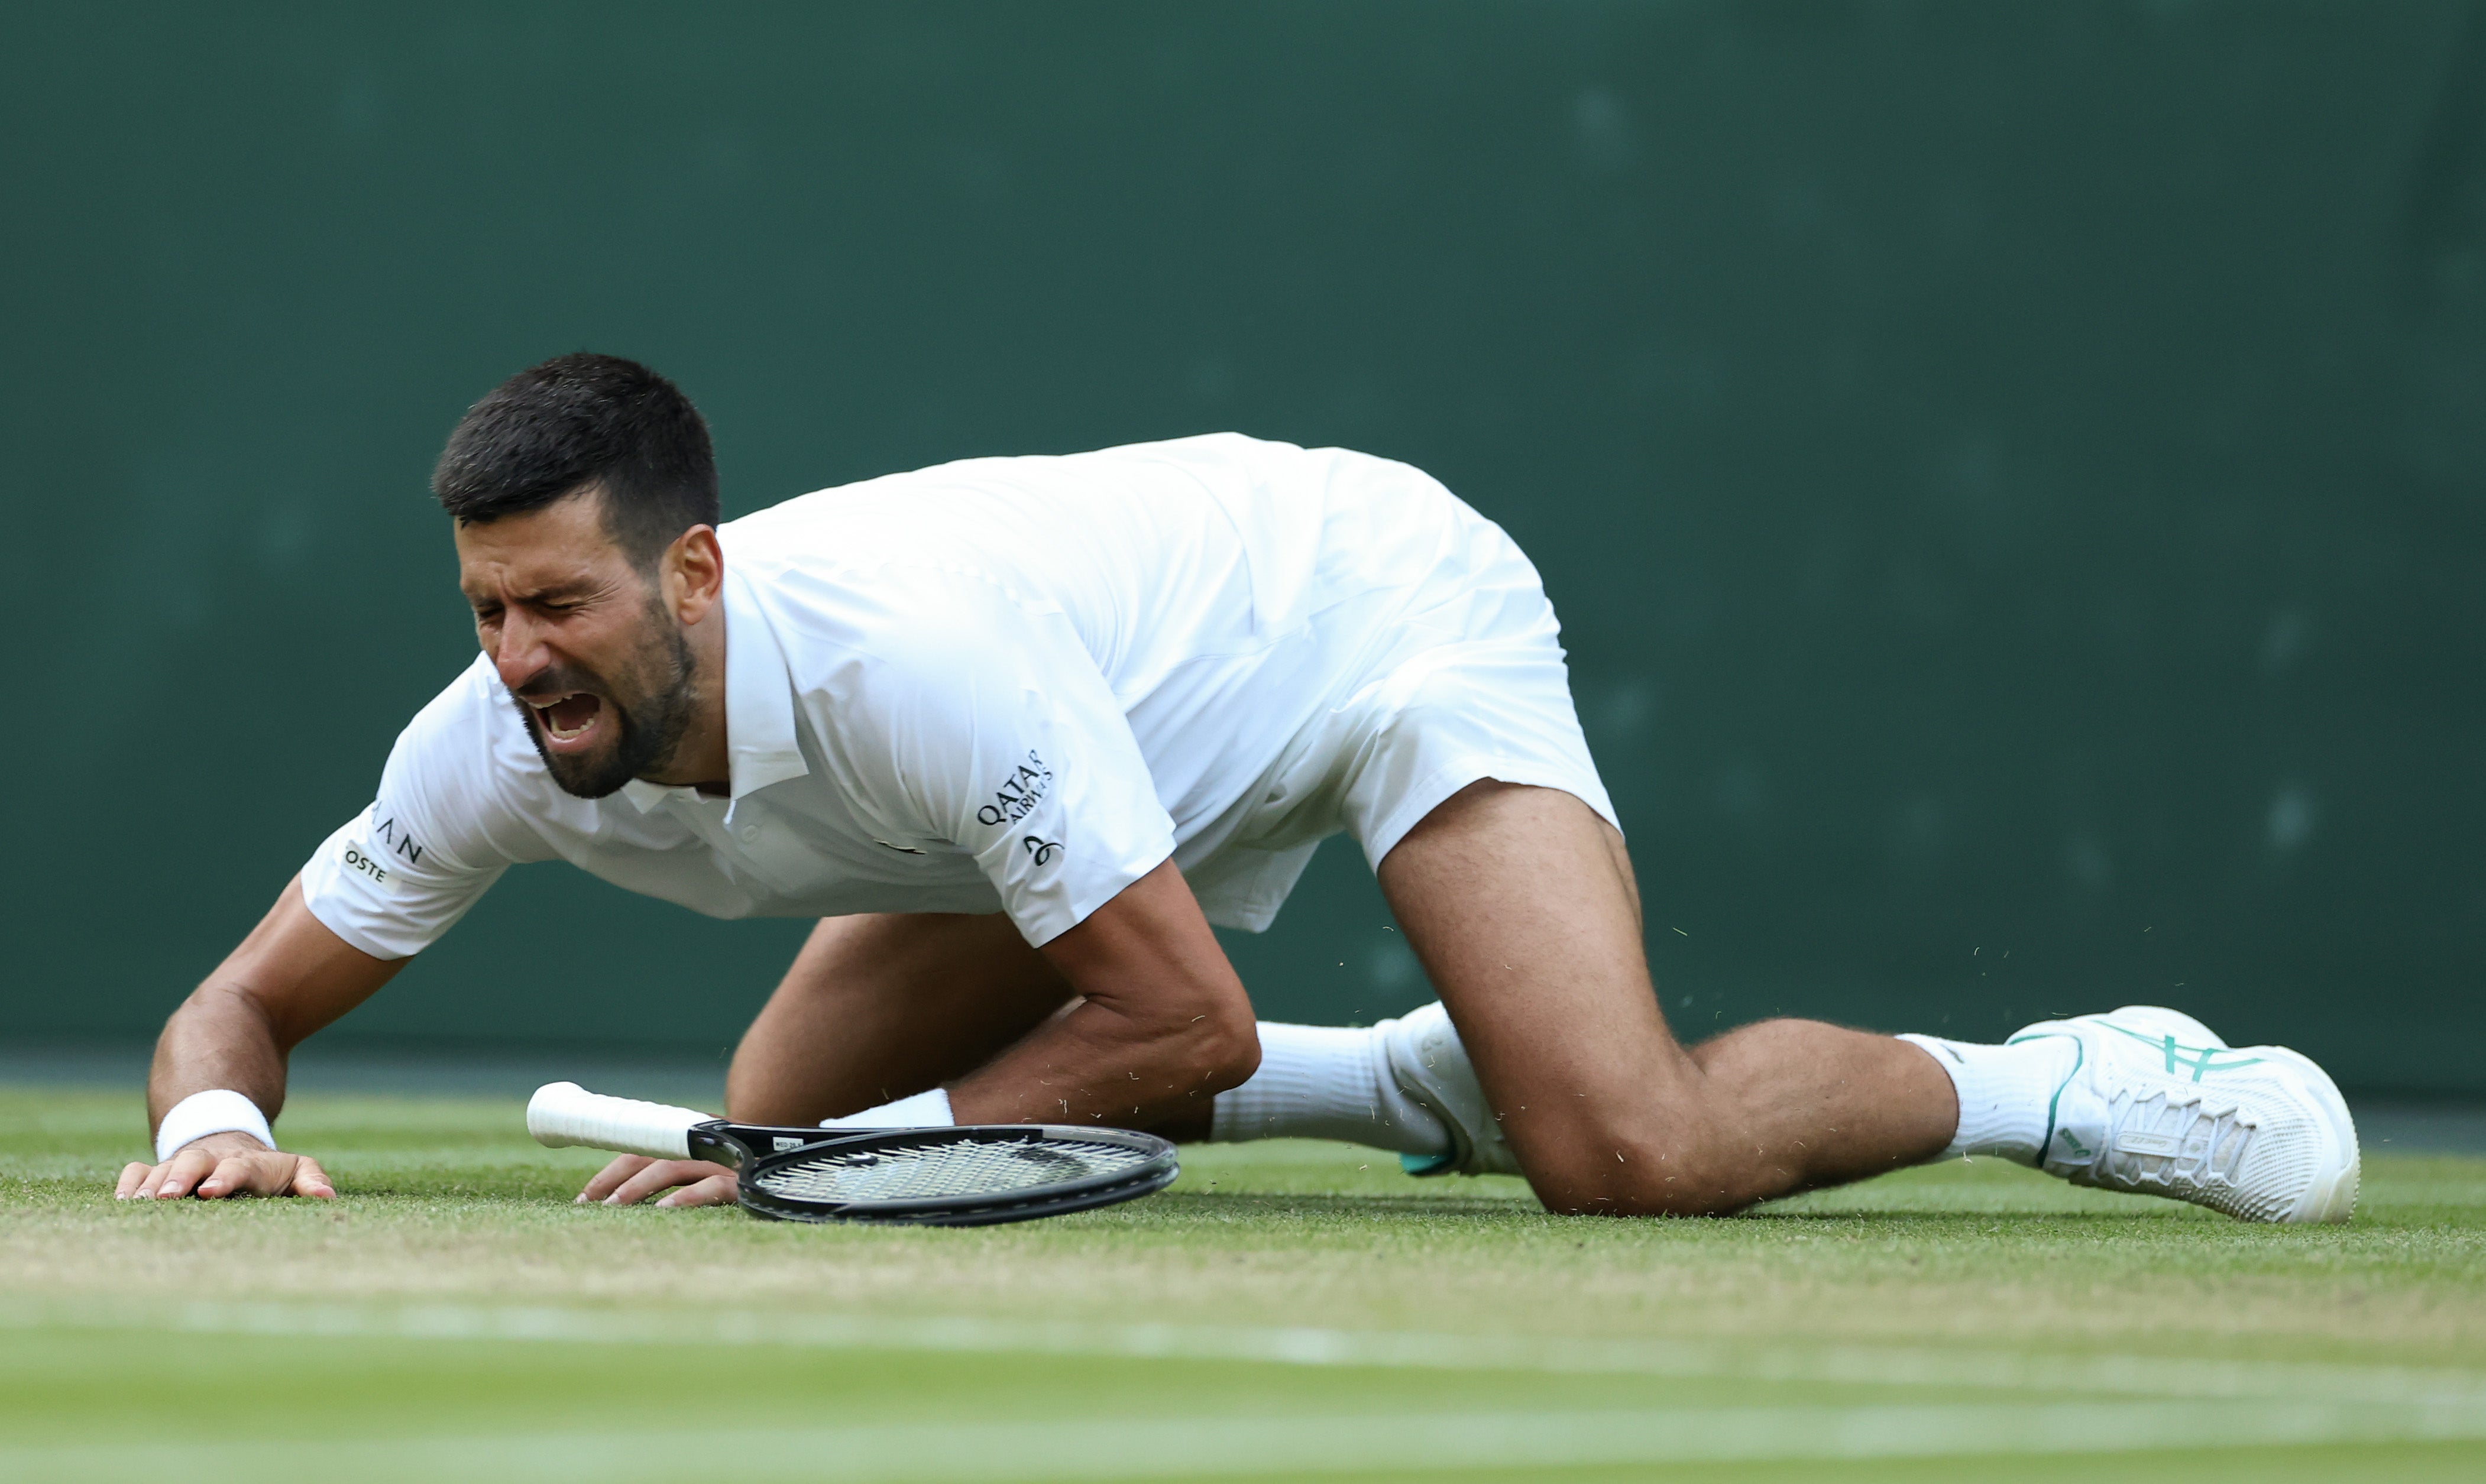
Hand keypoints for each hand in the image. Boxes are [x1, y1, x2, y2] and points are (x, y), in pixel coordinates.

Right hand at [115, 1131, 335, 1200]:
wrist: (230, 1144)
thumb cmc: (268, 1170)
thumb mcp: (295, 1170)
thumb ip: (311, 1180)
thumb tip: (327, 1197)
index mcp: (247, 1163)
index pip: (239, 1167)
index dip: (225, 1177)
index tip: (211, 1191)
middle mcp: (211, 1161)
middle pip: (194, 1162)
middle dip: (179, 1177)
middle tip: (165, 1197)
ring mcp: (182, 1165)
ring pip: (162, 1169)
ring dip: (149, 1186)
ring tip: (135, 1205)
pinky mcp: (158, 1171)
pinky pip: (138, 1171)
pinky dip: (128, 1182)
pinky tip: (120, 1201)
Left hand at [577, 1153, 737, 1207]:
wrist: (800, 1170)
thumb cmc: (746, 1175)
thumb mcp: (706, 1168)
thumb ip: (677, 1172)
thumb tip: (624, 1200)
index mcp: (690, 1139)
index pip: (641, 1148)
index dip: (609, 1171)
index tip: (584, 1198)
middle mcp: (703, 1145)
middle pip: (649, 1154)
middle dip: (614, 1179)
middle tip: (590, 1205)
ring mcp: (723, 1162)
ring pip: (672, 1167)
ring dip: (638, 1188)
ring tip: (614, 1208)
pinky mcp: (742, 1182)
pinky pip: (709, 1188)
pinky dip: (684, 1198)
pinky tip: (663, 1211)